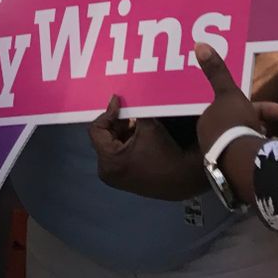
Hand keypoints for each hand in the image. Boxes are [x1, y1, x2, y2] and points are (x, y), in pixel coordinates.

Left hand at [88, 97, 205, 200]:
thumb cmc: (164, 153)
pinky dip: (125, 142)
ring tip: (138, 125)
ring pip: (110, 145)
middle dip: (117, 123)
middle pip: (103, 137)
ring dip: (122, 132)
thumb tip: (122, 98)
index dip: (107, 113)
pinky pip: (116, 154)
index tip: (119, 102)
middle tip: (131, 113)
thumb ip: (133, 110)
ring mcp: (113, 177)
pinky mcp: (121, 179)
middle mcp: (106, 171)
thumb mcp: (148, 126)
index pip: (96, 129)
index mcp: (109, 160)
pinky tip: (139, 137)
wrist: (181, 178)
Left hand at [191, 43, 277, 205]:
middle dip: (255, 125)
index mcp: (206, 124)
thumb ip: (216, 72)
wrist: (245, 163)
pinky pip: (247, 162)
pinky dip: (259, 156)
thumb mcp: (230, 93)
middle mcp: (207, 144)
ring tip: (275, 141)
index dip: (247, 108)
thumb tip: (198, 45)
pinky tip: (271, 158)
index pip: (226, 112)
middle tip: (273, 127)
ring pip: (241, 145)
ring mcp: (218, 163)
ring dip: (258, 140)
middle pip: (234, 129)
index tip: (271, 110)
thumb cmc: (235, 124)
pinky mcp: (232, 180)